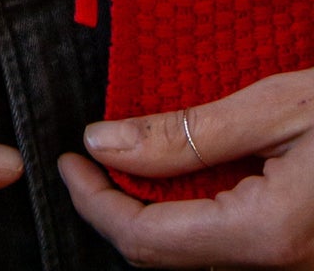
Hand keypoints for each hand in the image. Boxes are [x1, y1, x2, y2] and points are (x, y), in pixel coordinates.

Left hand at [57, 67, 313, 267]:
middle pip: (165, 254)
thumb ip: (188, 132)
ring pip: (193, 253)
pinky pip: (226, 244)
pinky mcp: (296, 252)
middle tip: (87, 157)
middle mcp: (277, 266)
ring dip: (150, 211)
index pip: (148, 238)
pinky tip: (177, 172)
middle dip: (115, 208)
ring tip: (125, 157)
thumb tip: (104, 143)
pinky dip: (188, 212)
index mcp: (266, 232)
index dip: (96, 202)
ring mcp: (290, 265)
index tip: (69, 161)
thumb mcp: (274, 106)